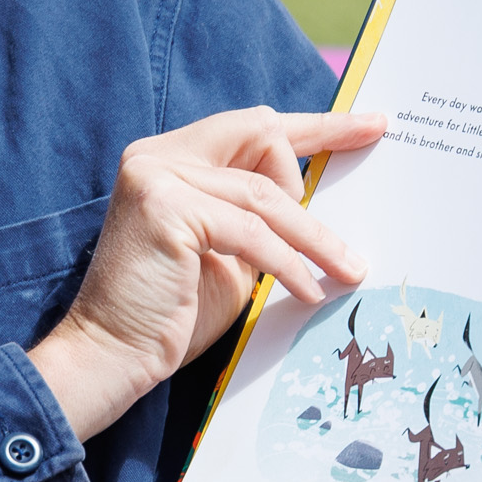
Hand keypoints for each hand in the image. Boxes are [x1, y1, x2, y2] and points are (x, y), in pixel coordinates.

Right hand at [29, 105, 387, 442]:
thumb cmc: (171, 314)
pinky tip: (305, 290)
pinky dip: (286, 263)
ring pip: (264, 194)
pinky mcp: (165, 208)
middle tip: (353, 203)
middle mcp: (158, 155)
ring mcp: (157, 176)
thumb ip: (258, 218)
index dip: (316, 125)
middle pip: (262, 134)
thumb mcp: (228, 253)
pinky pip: (251, 231)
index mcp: (170, 158)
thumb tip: (316, 203)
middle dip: (313, 167)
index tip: (369, 125)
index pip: (252, 127)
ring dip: (313, 237)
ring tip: (348, 269)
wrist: (111, 356)